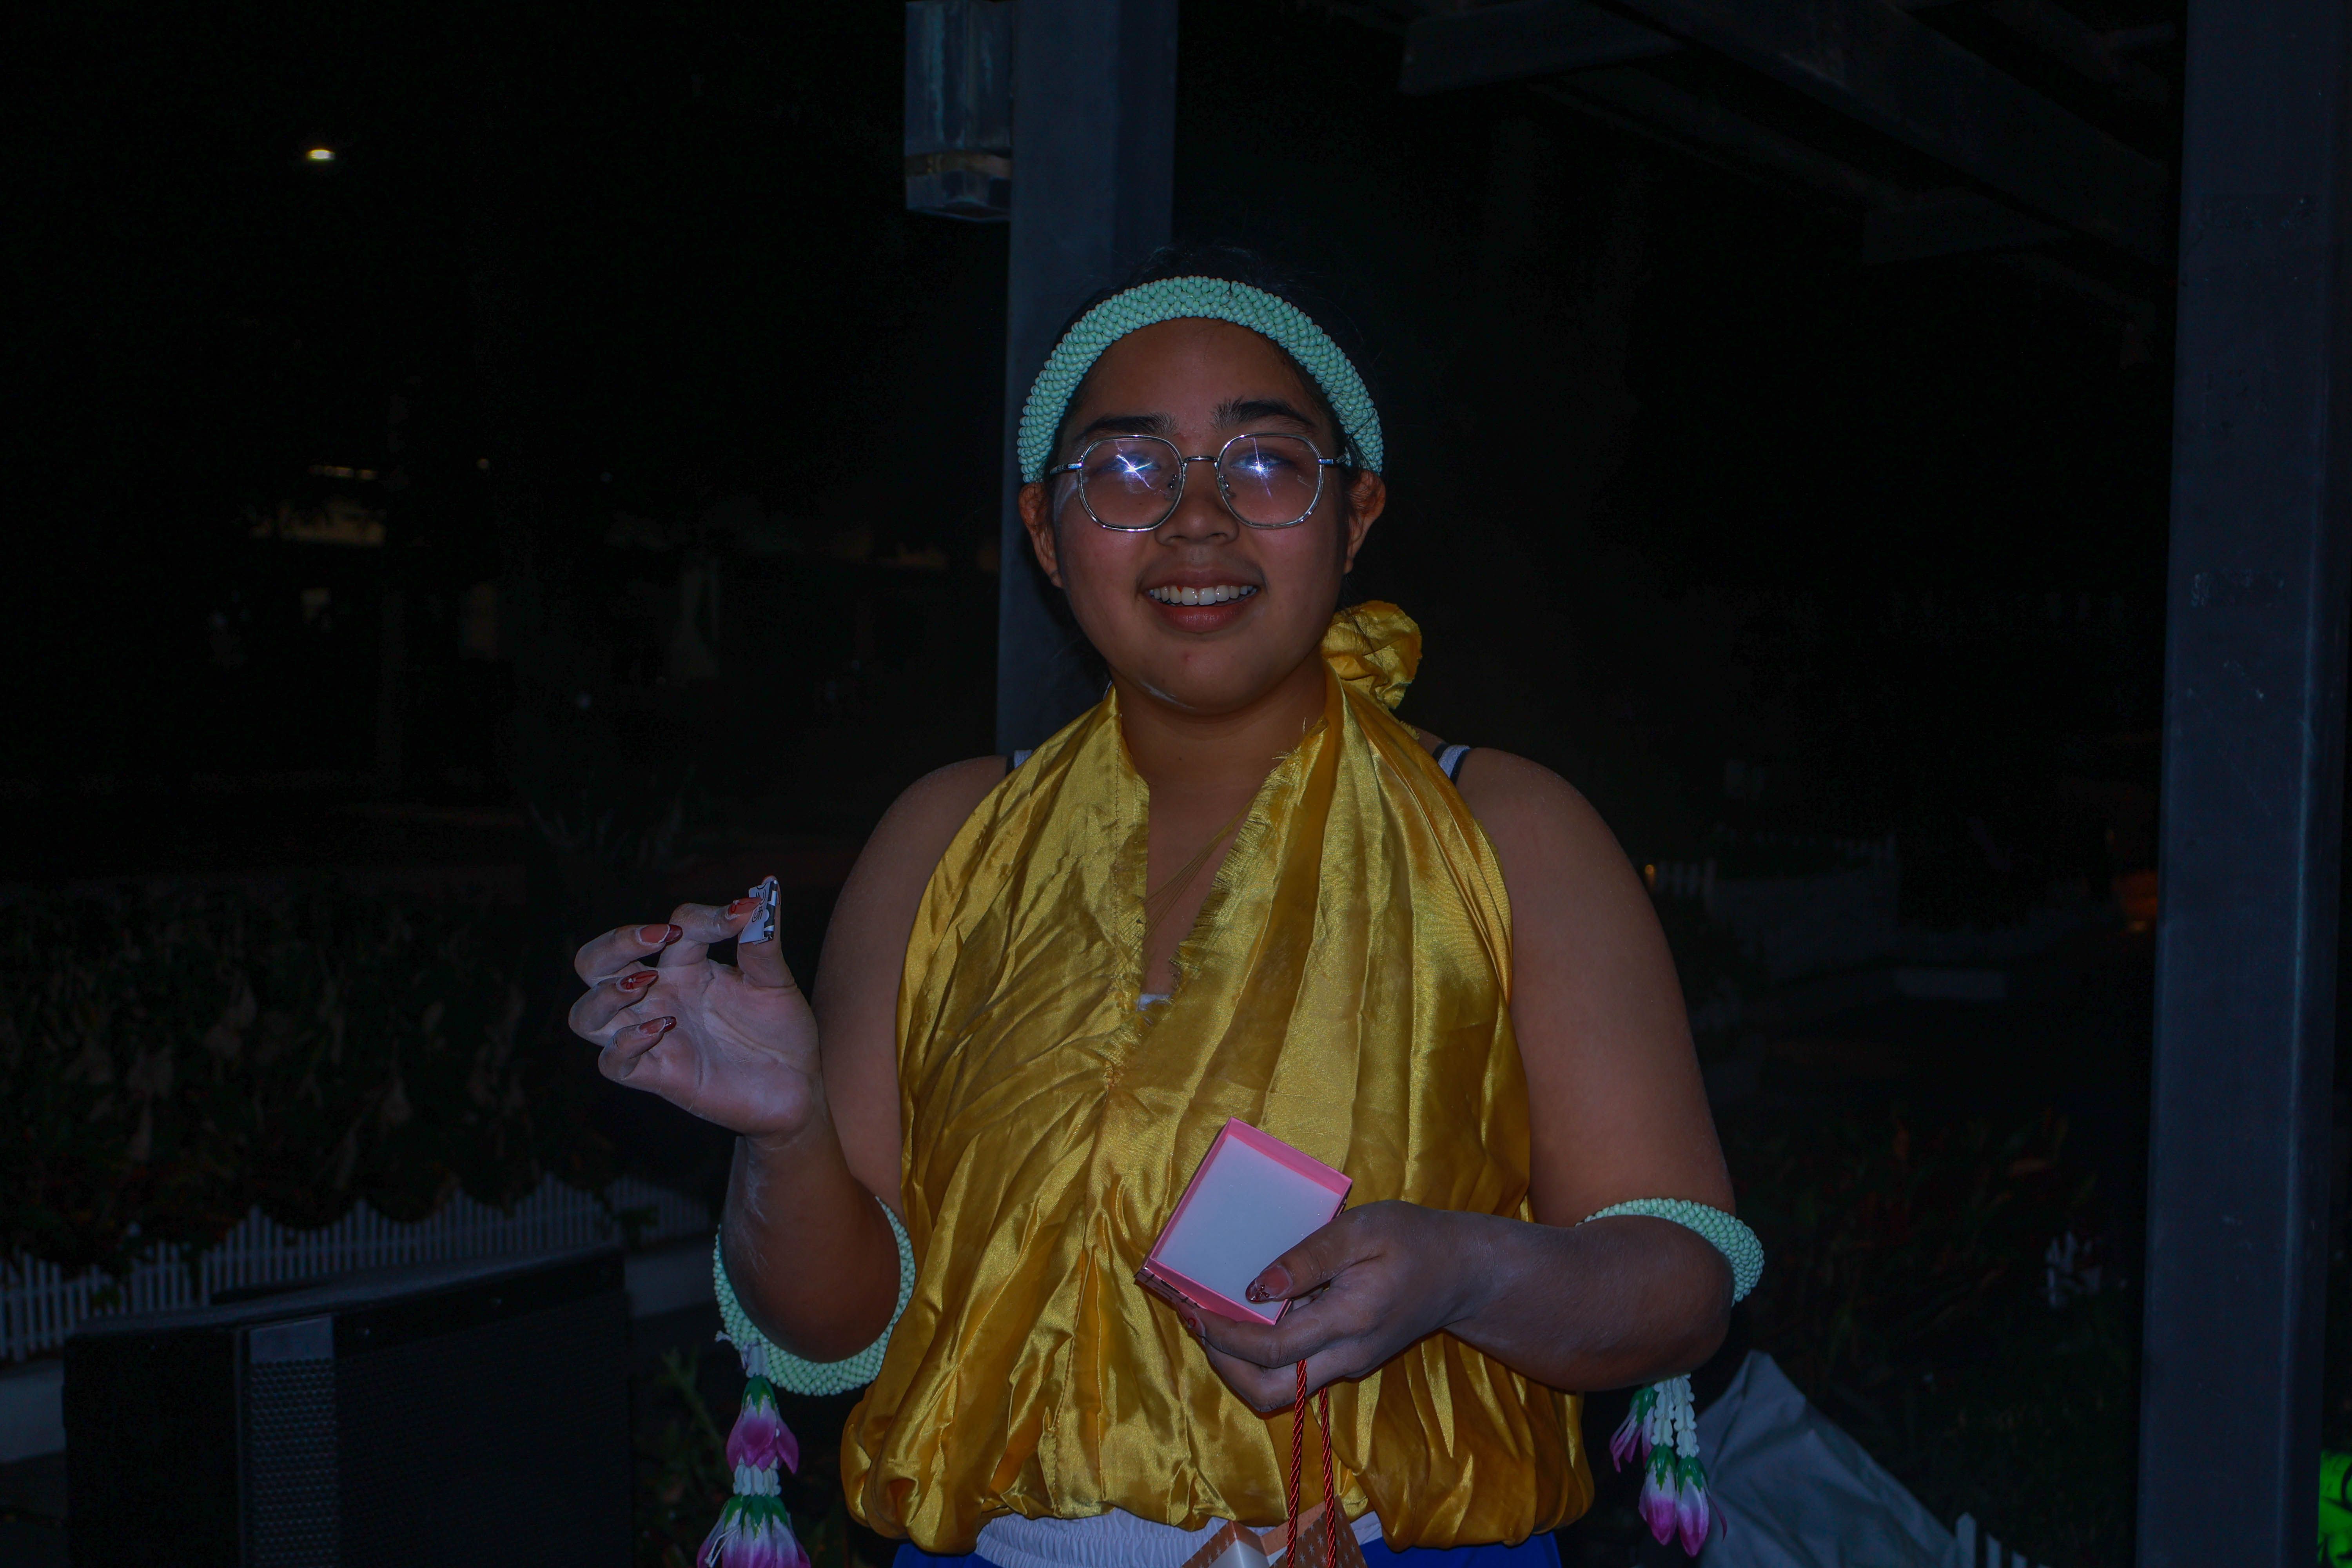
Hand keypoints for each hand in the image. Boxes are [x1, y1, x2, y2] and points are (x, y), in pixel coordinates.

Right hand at [567, 891, 822, 1140]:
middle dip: (614, 943)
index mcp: (686, 967)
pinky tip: (663, 1027)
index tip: (742, 913)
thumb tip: (765, 892)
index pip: (674, 925)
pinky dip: (627, 1042)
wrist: (797, 1089)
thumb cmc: (782, 1033)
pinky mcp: (659, 1075)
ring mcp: (653, 1037)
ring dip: (606, 994)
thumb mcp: (777, 983)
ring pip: (587, 1015)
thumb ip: (763, 941)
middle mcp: (659, 997)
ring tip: (645, 981)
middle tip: (658, 936)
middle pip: (595, 964)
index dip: (704, 916)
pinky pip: (613, 1062)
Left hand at [1153, 1201, 1485, 1412]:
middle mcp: (1346, 1357)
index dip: (1224, 1336)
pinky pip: (1295, 1371)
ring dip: (1238, 1364)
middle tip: (1196, 1319)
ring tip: (1212, 1317)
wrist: (1462, 1272)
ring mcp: (1347, 1364)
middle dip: (1223, 1363)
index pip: (1272, 1351)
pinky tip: (1250, 1315)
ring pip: (1280, 1390)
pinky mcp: (1347, 1360)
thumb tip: (1257, 1288)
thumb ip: (1308, 1258)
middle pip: (1269, 1391)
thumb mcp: (1361, 1230)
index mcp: (1348, 1322)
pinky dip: (1262, 1354)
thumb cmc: (1413, 1240)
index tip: (1192, 1309)